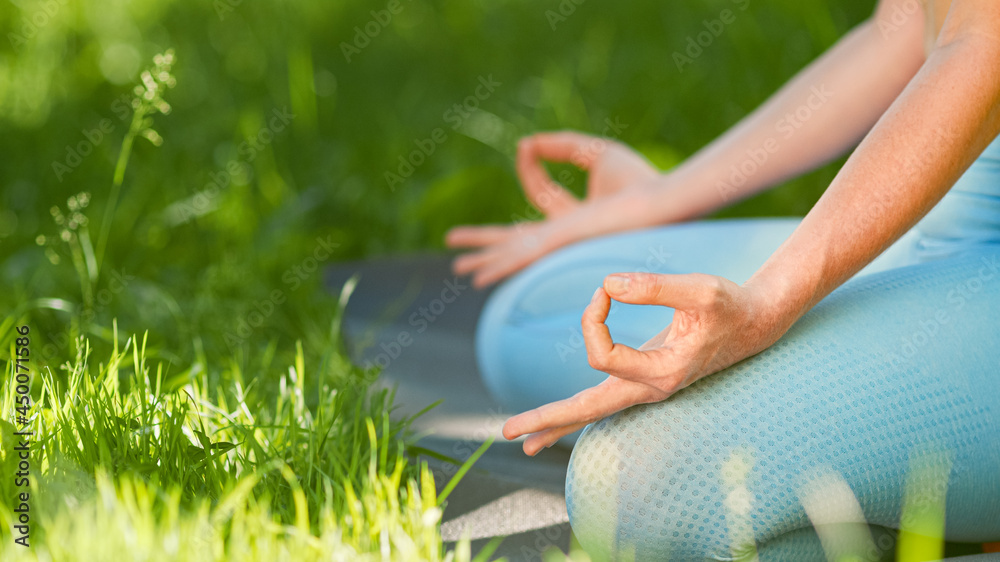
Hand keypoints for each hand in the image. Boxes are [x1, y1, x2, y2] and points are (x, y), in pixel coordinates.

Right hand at [446, 131, 660, 287]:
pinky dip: (499, 267)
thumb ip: (561, 145)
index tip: (527, 147)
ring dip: (485, 260)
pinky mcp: (560, 246)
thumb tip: (526, 143)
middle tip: (457, 252)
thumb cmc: (640, 179)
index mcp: (575, 215)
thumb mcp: (595, 152)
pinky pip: (522, 257)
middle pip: (516, 240)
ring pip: (514, 253)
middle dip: (486, 245)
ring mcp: (560, 245)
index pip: (540, 192)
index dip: (530, 166)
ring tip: (459, 269)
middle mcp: (565, 237)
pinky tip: (479, 278)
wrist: (661, 200)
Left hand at [502, 271, 790, 455]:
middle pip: (588, 410)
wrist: (756, 322)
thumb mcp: (700, 288)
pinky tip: (558, 424)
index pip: (601, 354)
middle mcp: (651, 388)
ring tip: (522, 440)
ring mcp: (648, 388)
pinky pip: (605, 401)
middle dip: (547, 419)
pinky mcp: (646, 380)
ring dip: (557, 423)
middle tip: (506, 433)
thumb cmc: (731, 304)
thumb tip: (607, 283)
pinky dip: (579, 412)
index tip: (605, 289)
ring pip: (595, 411)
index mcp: (662, 373)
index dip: (593, 316)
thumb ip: (654, 286)